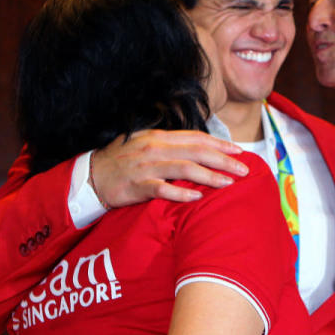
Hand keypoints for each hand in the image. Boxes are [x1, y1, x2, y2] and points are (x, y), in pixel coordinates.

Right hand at [90, 129, 247, 206]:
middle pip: (196, 151)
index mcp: (160, 137)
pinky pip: (161, 189)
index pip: (196, 138)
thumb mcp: (148, 146)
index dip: (220, 144)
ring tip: (228, 183)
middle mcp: (155, 148)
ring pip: (184, 168)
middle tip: (244, 170)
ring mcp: (146, 166)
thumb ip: (172, 147)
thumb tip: (201, 151)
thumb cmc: (124, 162)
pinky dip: (180, 192)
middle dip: (223, 160)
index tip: (240, 152)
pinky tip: (197, 197)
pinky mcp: (137, 185)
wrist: (91, 176)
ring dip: (209, 175)